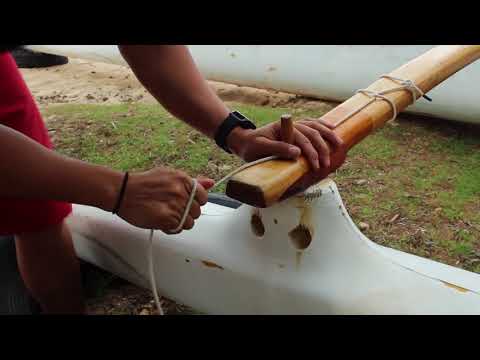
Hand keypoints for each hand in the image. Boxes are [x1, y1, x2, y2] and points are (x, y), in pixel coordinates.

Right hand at [116, 166, 214, 231]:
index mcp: (183, 179)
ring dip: (180, 222)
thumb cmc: (143, 184)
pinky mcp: (168, 219)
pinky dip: (172, 228)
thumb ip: (192, 181)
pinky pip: (179, 229)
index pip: (203, 196)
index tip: (186, 203)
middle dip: (186, 212)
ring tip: (166, 215)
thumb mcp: (169, 176)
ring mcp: (175, 206)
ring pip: (190, 222)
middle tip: (171, 209)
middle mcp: (181, 192)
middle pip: (197, 211)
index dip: (194, 202)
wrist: (123, 192)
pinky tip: (162, 221)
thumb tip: (210, 183)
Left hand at [227, 118, 342, 170]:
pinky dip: (323, 126)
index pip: (302, 140)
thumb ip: (278, 148)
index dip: (311, 153)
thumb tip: (297, 152)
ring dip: (328, 135)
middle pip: (312, 133)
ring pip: (315, 126)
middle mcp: (290, 125)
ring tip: (339, 145)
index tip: (316, 167)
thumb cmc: (251, 146)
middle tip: (326, 165)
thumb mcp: (260, 148)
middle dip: (322, 149)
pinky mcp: (295, 129)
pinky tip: (333, 128)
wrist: (244, 141)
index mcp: (282, 128)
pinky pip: (312, 124)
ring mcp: (294, 125)